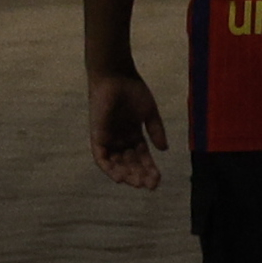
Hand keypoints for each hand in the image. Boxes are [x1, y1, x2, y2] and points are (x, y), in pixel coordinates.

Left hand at [87, 71, 167, 191]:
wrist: (116, 77)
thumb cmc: (133, 90)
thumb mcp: (149, 112)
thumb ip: (156, 131)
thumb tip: (164, 150)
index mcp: (133, 134)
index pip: (142, 156)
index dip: (150, 169)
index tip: (158, 180)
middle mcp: (120, 140)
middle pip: (131, 163)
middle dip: (140, 175)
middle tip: (150, 185)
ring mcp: (109, 139)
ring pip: (117, 164)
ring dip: (127, 175)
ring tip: (138, 183)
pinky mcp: (97, 137)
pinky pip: (101, 158)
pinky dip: (109, 169)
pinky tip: (120, 178)